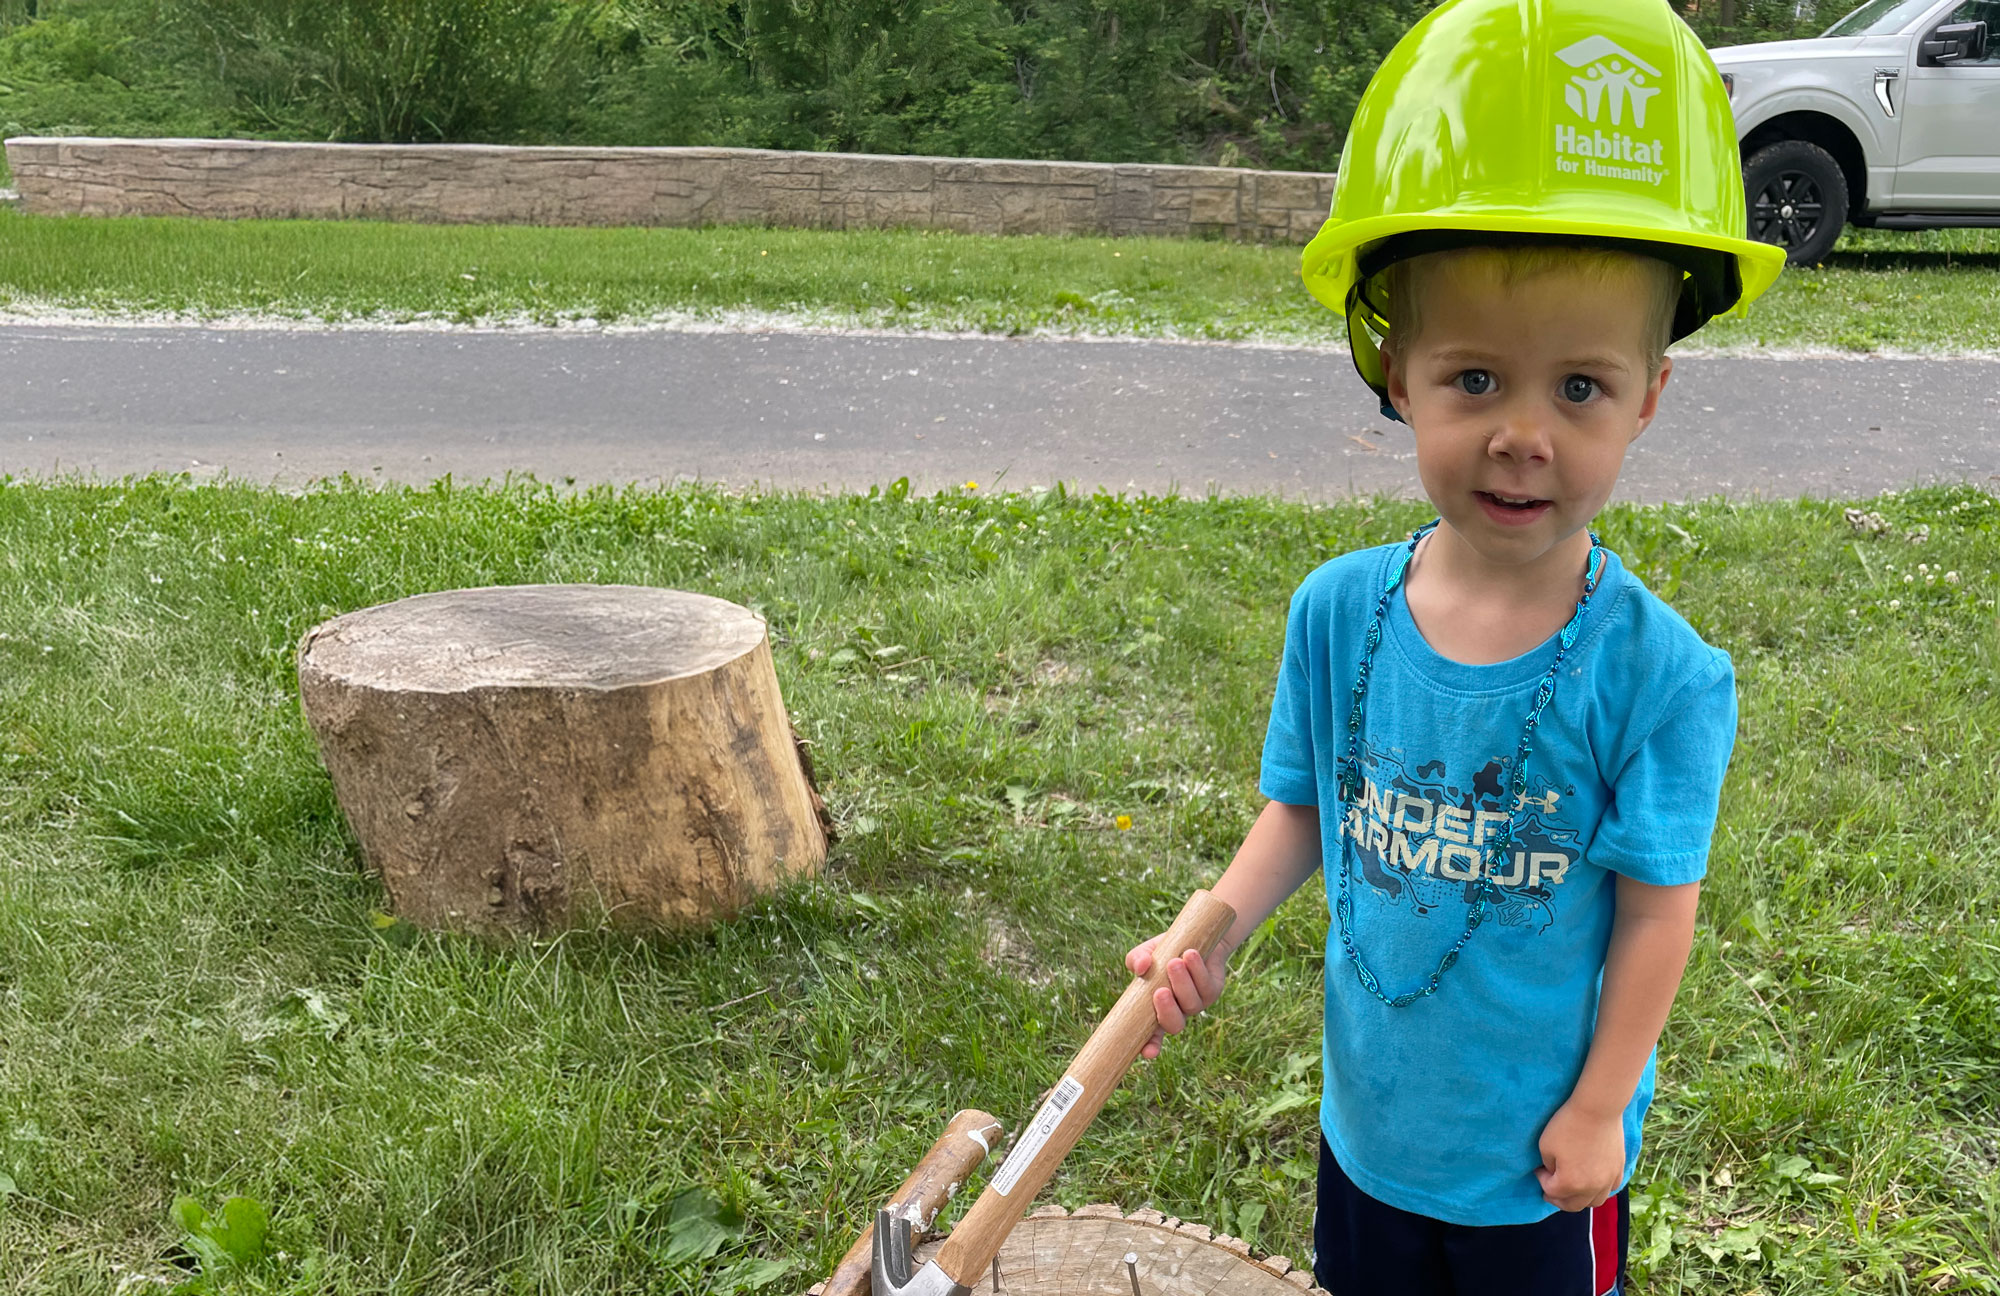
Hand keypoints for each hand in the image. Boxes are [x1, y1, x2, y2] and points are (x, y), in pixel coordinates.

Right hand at [1125, 933, 1228, 1060]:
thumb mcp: (1146, 953)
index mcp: (1157, 1009)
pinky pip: (1206, 987)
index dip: (1150, 1046)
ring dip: (1182, 983)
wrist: (1194, 938)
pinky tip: (1190, 954)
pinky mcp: (1213, 991)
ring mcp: (1197, 1003)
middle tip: (1160, 991)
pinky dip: (1197, 970)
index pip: (1151, 1035)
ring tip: (1174, 962)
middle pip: (1175, 1025)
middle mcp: (1178, 1011)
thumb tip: (1141, 966)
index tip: (1148, 1052)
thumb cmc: (1165, 951)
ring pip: (1191, 1004)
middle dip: (1167, 1011)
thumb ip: (1137, 960)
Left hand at [1534, 1099, 1626, 1211]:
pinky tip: (1592, 1182)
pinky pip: (1609, 1190)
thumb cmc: (1567, 1125)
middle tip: (1550, 1191)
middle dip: (1558, 1199)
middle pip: (1573, 1205)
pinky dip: (1598, 1191)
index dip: (1541, 1179)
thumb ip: (1549, 1167)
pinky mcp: (1618, 1170)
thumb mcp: (1546, 1146)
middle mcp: (1591, 1188)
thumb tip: (1554, 1173)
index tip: (1539, 1169)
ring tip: (1572, 1190)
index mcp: (1570, 1183)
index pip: (1551, 1191)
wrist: (1598, 1109)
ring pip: (1594, 1202)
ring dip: (1580, 1200)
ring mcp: (1608, 1180)